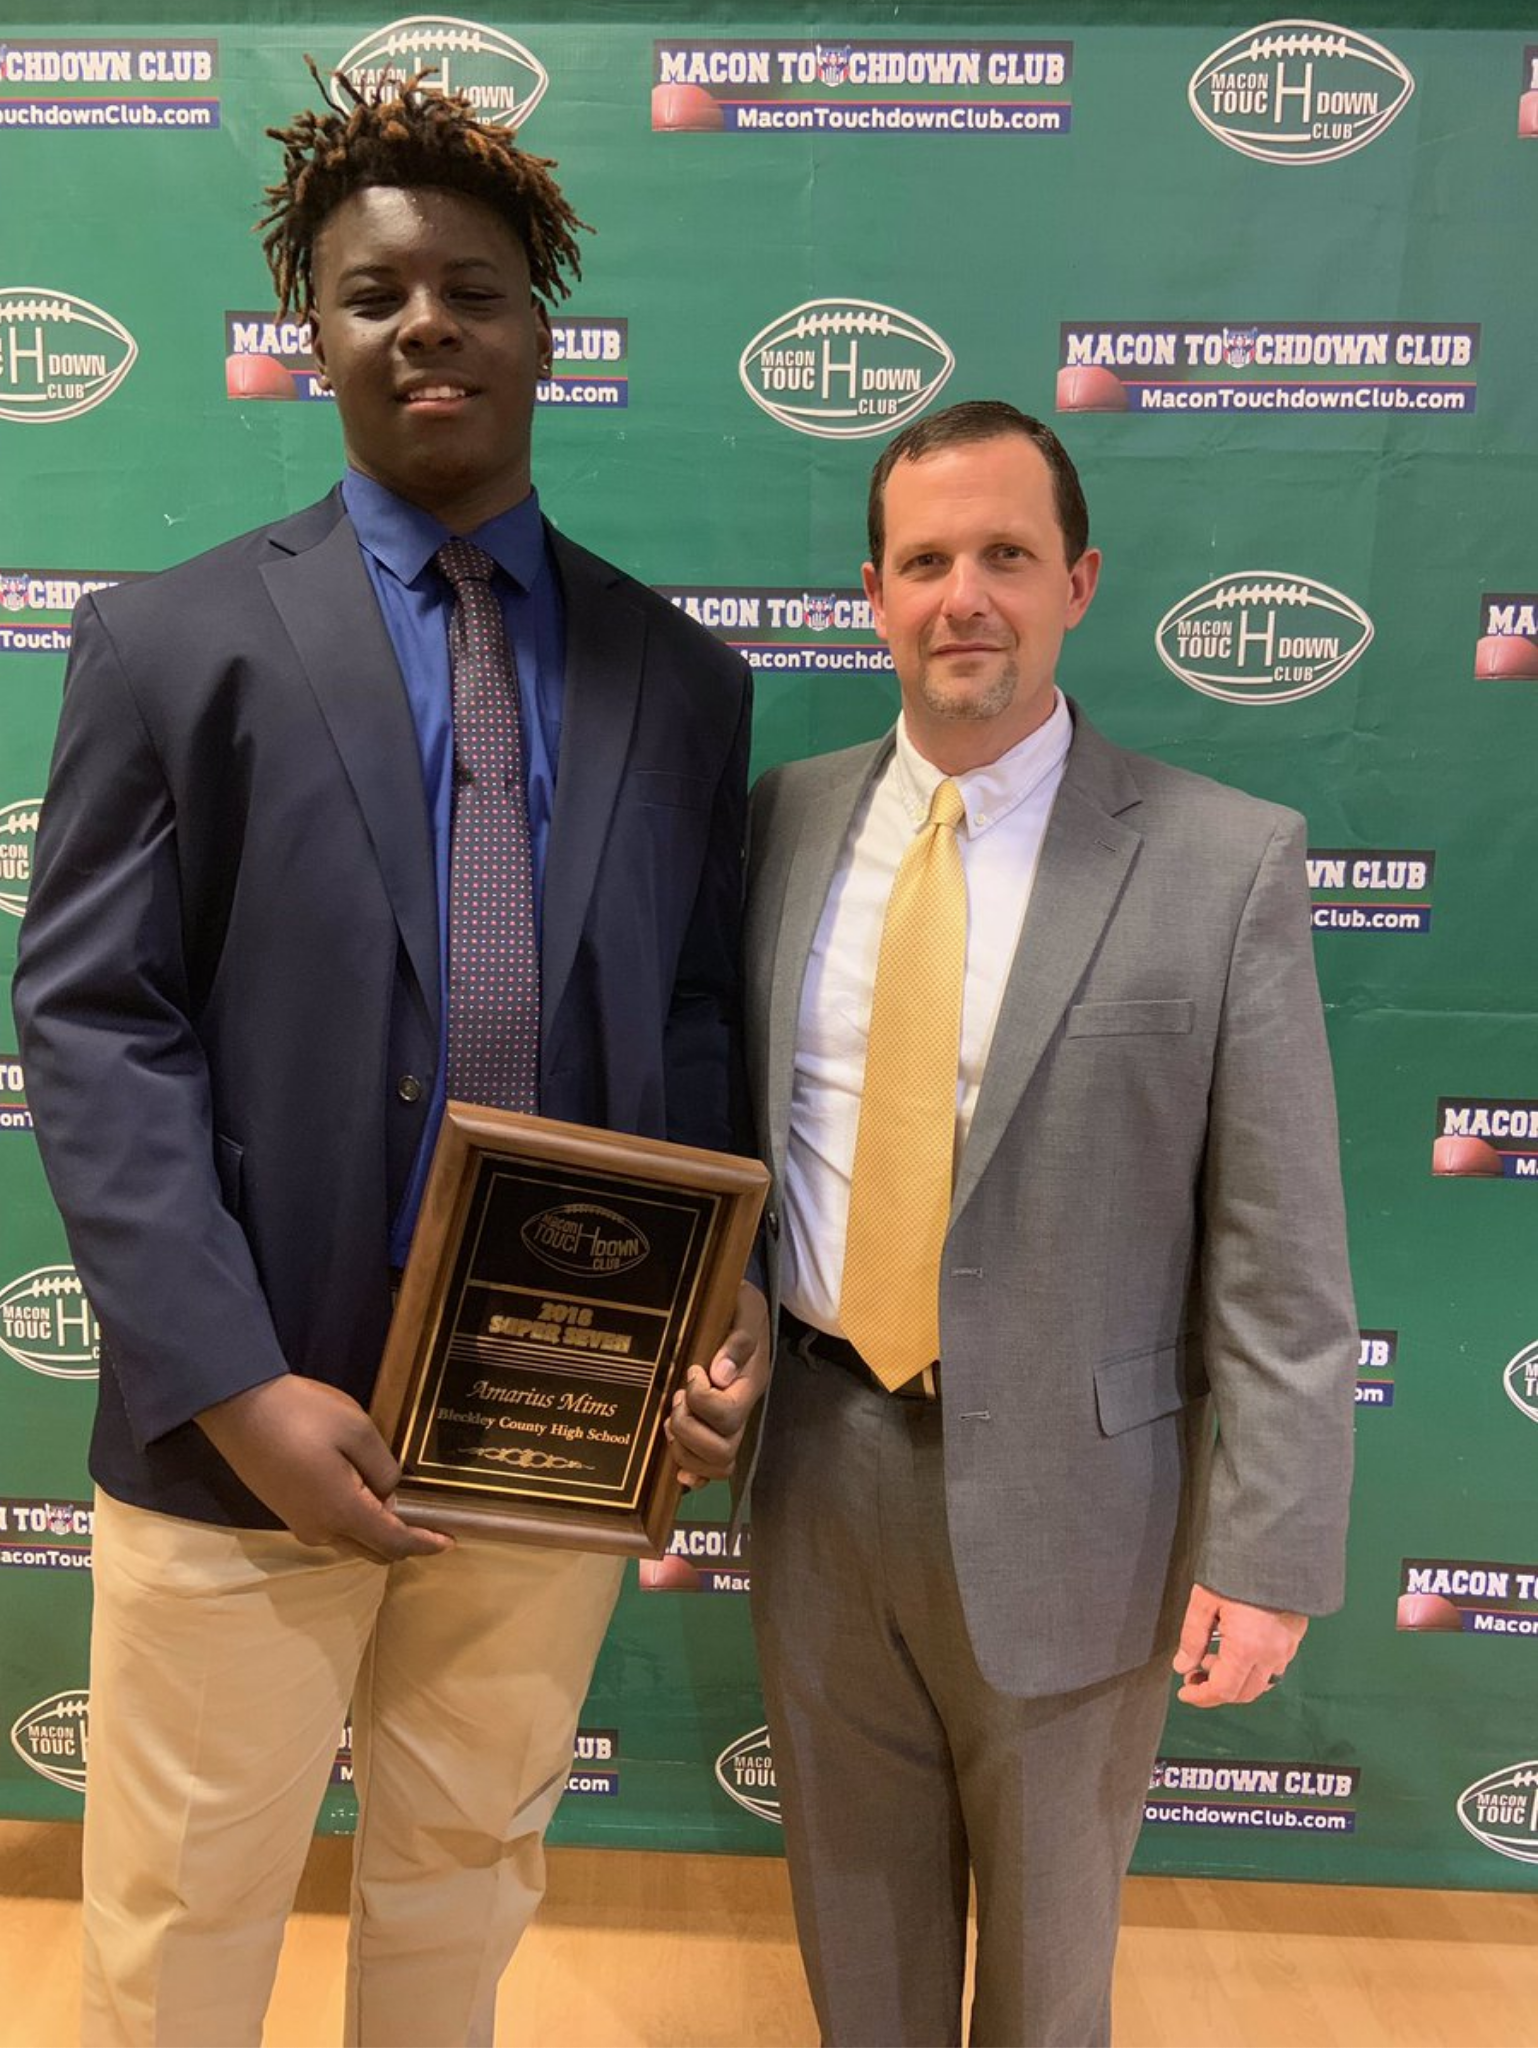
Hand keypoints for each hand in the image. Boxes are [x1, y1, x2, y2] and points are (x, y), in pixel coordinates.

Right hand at [196, 1375, 453, 1563]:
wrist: (238, 1407)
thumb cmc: (302, 1414)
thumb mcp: (357, 1430)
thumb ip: (383, 1467)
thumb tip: (390, 1494)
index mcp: (342, 1512)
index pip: (392, 1544)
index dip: (424, 1545)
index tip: (450, 1542)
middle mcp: (321, 1530)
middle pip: (373, 1551)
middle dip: (404, 1542)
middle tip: (432, 1522)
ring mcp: (300, 1524)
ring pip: (352, 1541)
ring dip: (379, 1531)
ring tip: (401, 1504)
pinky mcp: (288, 1512)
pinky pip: (333, 1529)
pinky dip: (357, 1522)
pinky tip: (367, 1495)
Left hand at [665, 1282, 770, 1488]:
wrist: (738, 1305)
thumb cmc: (738, 1305)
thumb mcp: (745, 1307)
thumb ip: (738, 1339)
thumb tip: (719, 1375)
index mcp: (751, 1383)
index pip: (727, 1413)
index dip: (701, 1399)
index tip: (691, 1371)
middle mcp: (743, 1410)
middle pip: (723, 1450)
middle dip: (689, 1429)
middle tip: (677, 1400)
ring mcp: (730, 1424)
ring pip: (716, 1464)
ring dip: (684, 1449)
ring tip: (672, 1419)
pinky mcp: (716, 1429)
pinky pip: (711, 1469)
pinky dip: (693, 1474)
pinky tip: (677, 1470)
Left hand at [1173, 1583, 1306, 1706]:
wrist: (1277, 1547)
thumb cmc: (1236, 1570)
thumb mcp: (1204, 1600)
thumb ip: (1192, 1637)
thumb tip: (1182, 1667)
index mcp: (1246, 1649)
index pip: (1223, 1690)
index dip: (1201, 1697)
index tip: (1184, 1693)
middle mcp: (1271, 1656)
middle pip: (1244, 1694)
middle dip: (1217, 1691)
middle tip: (1195, 1676)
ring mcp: (1287, 1649)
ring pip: (1262, 1684)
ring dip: (1236, 1683)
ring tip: (1213, 1661)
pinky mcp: (1296, 1638)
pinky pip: (1275, 1669)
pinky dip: (1254, 1672)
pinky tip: (1238, 1654)